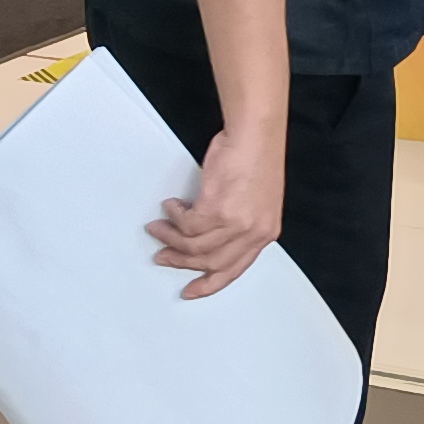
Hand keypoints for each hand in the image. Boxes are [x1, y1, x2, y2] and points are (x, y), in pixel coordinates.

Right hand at [152, 119, 287, 298]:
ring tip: (159, 229)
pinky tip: (172, 207)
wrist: (255, 134)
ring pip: (194, 245)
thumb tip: (209, 236)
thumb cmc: (256, 157)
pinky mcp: (217, 209)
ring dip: (171, 238)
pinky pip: (186, 224)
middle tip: (164, 256)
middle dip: (182, 262)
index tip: (193, 289)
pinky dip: (174, 216)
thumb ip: (238, 223)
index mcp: (264, 233)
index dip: (210, 283)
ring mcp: (235, 223)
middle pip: (211, 262)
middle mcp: (252, 232)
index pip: (235, 269)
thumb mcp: (255, 199)